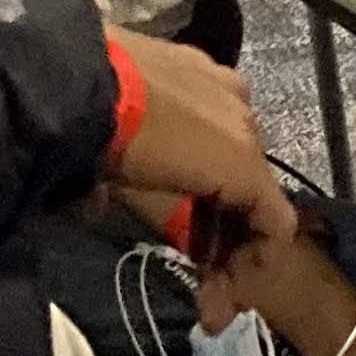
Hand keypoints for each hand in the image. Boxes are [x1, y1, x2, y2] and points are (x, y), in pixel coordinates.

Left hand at [93, 35, 294, 259]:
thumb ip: (190, 234)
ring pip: (234, 148)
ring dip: (216, 186)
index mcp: (244, 156)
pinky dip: (202, 144)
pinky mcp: (195, 60)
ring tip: (180, 213)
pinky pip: (213, 113)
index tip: (218, 295)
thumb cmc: (121, 150)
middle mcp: (247, 114)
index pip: (276, 223)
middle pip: (253, 186)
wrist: (79, 79)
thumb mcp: (155, 206)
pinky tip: (168, 155)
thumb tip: (196, 256)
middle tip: (198, 267)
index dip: (253, 267)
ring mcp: (223, 81)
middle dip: (231, 231)